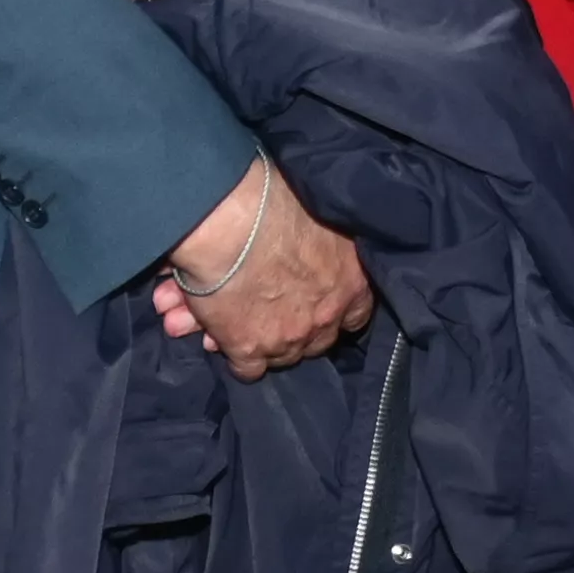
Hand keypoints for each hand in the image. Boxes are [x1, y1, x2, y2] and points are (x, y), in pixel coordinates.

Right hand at [152, 157, 377, 377]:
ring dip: (256, 337)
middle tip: (263, 310)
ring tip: (228, 317)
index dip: (331, 309)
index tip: (312, 302)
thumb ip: (319, 249)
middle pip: (316, 337)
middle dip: (291, 326)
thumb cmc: (273, 202)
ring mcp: (291, 337)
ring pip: (279, 354)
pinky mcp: (251, 349)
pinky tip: (219, 336)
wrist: (230, 221)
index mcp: (352, 281)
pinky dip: (234, 354)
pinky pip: (248, 370)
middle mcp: (328, 315)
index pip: (354, 314)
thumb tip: (300, 261)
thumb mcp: (317, 220)